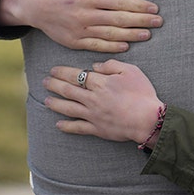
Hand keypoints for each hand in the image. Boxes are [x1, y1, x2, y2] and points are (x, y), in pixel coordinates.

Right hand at [0, 0, 161, 51]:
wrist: (35, 5)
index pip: (119, 2)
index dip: (138, 6)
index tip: (154, 8)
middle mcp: (85, 14)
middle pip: (118, 19)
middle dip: (141, 21)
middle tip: (158, 22)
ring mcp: (80, 30)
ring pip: (110, 34)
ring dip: (131, 35)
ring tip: (147, 35)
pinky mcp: (74, 42)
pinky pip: (97, 46)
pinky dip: (112, 47)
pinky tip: (126, 45)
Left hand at [43, 59, 164, 142]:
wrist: (148, 119)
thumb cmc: (142, 93)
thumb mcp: (131, 71)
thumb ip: (112, 65)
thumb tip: (95, 66)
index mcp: (100, 83)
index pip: (77, 75)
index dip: (63, 72)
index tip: (54, 70)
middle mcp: (92, 98)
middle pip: (68, 90)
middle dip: (54, 85)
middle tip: (45, 82)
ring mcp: (93, 115)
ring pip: (69, 108)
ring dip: (56, 104)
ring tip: (46, 100)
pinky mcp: (97, 129)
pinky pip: (78, 127)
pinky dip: (67, 126)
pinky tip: (58, 124)